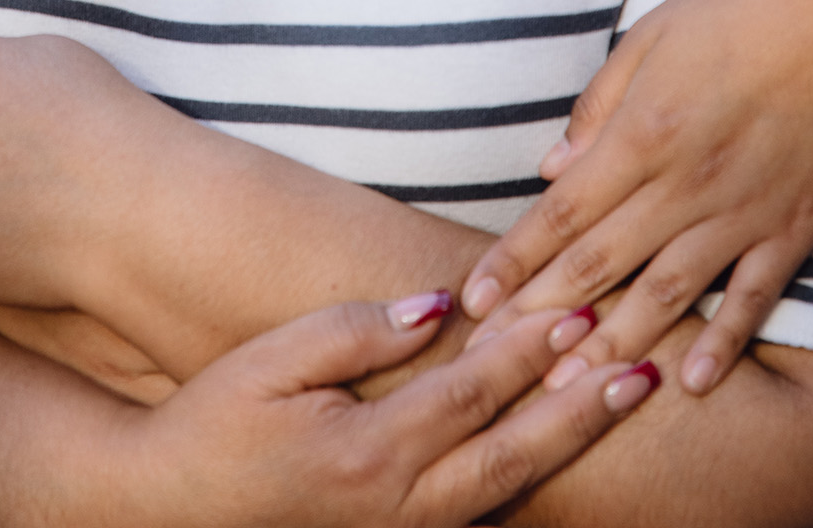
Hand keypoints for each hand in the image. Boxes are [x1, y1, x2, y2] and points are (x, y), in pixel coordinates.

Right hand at [96, 296, 657, 527]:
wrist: (173, 505)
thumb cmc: (216, 420)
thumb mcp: (273, 359)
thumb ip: (357, 328)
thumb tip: (439, 305)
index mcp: (367, 454)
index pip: (469, 394)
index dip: (526, 352)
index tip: (576, 310)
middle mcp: (397, 506)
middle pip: (511, 455)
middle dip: (581, 411)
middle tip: (639, 367)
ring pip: (507, 489)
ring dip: (568, 441)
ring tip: (622, 395)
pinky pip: (481, 508)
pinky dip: (527, 470)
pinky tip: (561, 438)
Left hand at [458, 0, 812, 394]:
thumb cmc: (739, 9)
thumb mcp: (651, 37)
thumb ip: (599, 106)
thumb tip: (553, 168)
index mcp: (644, 131)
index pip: (563, 211)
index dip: (515, 259)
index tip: (474, 298)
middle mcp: (686, 181)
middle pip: (601, 261)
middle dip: (544, 315)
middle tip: (499, 361)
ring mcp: (742, 210)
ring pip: (667, 292)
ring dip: (615, 343)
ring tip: (570, 389)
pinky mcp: (793, 226)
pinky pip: (753, 296)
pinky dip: (724, 342)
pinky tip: (692, 382)